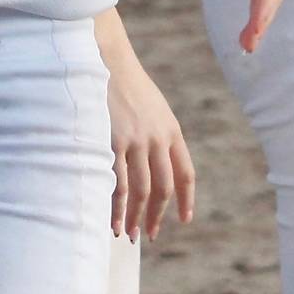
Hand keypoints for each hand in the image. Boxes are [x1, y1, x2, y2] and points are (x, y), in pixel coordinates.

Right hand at [96, 12, 195, 241]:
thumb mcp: (154, 108)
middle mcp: (158, 138)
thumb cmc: (127, 83)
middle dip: (157, 214)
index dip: (186, 199)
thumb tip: (157, 163)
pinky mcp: (114, 141)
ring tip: (130, 234)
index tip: (184, 220)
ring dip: (136, 216)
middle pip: (164, 187)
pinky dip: (117, 207)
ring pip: (142, 190)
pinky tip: (114, 221)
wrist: (106, 59)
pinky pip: (118, 183)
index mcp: (171, 130)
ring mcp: (136, 141)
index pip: (186, 173)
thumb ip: (159, 134)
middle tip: (149, 234)